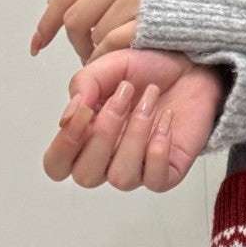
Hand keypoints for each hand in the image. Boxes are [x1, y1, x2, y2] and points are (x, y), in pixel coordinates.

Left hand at [31, 0, 143, 64]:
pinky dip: (109, 58)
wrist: (208, 3)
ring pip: (94, 35)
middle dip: (76, 44)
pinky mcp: (147, 23)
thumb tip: (53, 3)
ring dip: (97, 53)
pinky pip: (112, 44)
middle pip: (75, 18)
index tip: (37, 44)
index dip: (47, 23)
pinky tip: (117, 64)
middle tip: (86, 58)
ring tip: (110, 60)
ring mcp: (134, 0)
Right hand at [43, 49, 228, 191]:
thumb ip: (82, 87)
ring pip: (122, 179)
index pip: (57, 165)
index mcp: (85, 137)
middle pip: (86, 177)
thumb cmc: (146, 70)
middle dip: (103, 135)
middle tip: (123, 96)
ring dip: (134, 136)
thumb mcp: (106, 67)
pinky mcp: (167, 173)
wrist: (188, 66)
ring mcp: (138, 169)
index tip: (84, 111)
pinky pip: (156, 180)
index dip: (63, 146)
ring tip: (148, 100)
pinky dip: (159, 149)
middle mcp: (107, 160)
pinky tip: (166, 120)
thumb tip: (68, 117)